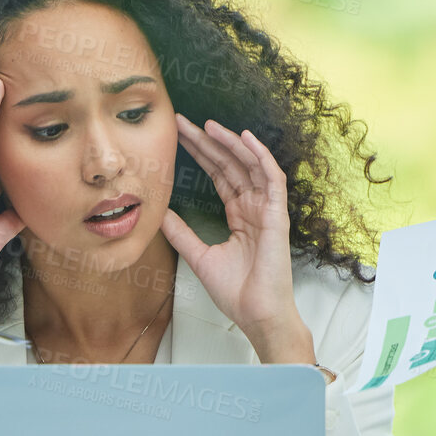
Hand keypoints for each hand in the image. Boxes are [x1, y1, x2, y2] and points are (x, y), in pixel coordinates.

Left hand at [162, 115, 312, 361]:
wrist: (256, 313)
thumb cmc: (235, 292)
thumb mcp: (199, 256)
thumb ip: (181, 233)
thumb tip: (159, 213)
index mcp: (239, 215)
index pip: (218, 175)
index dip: (200, 154)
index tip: (178, 136)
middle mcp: (253, 207)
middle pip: (230, 165)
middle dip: (207, 142)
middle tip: (183, 121)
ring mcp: (266, 209)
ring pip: (249, 165)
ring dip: (231, 143)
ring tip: (208, 124)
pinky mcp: (277, 215)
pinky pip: (272, 178)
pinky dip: (260, 156)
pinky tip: (245, 138)